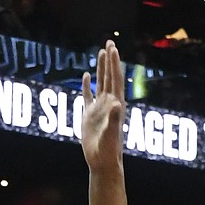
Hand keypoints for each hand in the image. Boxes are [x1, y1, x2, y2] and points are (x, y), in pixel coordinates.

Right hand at [80, 41, 125, 172]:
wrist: (102, 161)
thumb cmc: (109, 150)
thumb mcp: (112, 134)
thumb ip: (115, 119)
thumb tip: (117, 104)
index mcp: (116, 104)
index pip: (116, 79)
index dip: (115, 64)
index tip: (113, 49)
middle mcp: (109, 103)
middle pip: (109, 77)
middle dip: (110, 60)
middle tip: (109, 42)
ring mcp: (99, 108)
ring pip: (100, 83)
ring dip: (101, 68)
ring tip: (101, 53)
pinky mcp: (90, 115)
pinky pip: (88, 96)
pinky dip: (87, 85)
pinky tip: (86, 75)